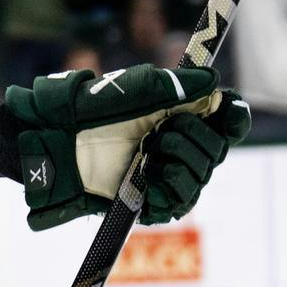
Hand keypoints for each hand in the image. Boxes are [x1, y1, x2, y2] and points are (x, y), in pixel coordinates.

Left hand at [7, 66, 250, 229]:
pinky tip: (151, 175)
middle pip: (216, 150)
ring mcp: (161, 174)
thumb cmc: (89, 107)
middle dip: (196, 138)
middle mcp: (175, 146)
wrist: (53, 136)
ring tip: (150, 150)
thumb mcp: (136, 87)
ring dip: (182, 161)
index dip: (233, 118)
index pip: (226, 121)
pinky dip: (171, 188)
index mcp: (178, 116)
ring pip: (200, 177)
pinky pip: (178, 203)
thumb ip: (178, 84)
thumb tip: (214, 82)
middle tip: (162, 130)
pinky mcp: (145, 200)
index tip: (228, 113)